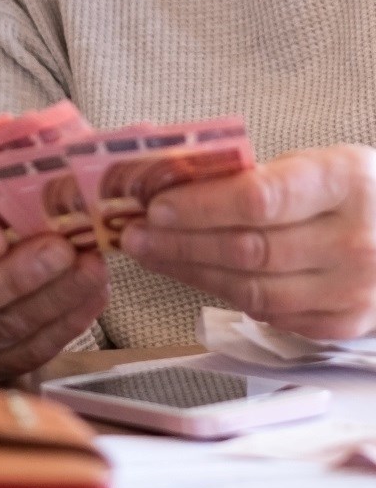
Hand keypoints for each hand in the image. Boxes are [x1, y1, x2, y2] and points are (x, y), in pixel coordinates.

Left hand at [120, 145, 375, 339]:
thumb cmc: (347, 191)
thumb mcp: (313, 163)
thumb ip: (250, 173)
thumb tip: (167, 174)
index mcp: (345, 181)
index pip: (260, 198)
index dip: (201, 205)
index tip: (155, 205)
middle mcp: (356, 240)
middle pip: (249, 249)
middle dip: (180, 242)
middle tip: (134, 233)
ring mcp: (354, 290)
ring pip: (253, 289)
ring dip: (190, 271)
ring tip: (150, 253)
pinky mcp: (344, 324)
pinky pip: (270, 314)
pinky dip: (223, 294)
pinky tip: (192, 273)